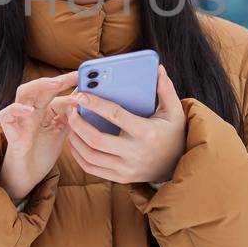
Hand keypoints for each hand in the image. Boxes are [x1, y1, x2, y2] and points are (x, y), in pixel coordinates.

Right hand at [0, 71, 78, 204]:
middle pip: (41, 86)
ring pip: (23, 92)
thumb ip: (72, 115)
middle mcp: (31, 108)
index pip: (55, 89)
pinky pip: (6, 114)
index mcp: (44, 107)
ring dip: (39, 86)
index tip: (86, 76)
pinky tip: (30, 111)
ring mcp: (19, 117)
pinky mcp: (9, 130)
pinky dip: (16, 109)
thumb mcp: (63, 130)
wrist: (29, 174)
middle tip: (75, 76)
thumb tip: (86, 98)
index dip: (69, 83)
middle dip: (58, 79)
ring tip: (55, 84)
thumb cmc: (43, 151)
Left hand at [65, 66, 186, 186]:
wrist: (177, 165)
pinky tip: (75, 141)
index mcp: (146, 133)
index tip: (80, 95)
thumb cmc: (172, 134)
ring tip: (70, 123)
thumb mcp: (174, 111)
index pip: (115, 116)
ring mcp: (126, 168)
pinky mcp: (120, 178)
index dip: (95, 104)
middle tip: (70, 109)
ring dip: (74, 139)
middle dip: (77, 123)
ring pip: (90, 156)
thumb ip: (166, 89)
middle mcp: (135, 153)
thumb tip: (158, 68)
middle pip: (96, 140)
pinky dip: (79, 155)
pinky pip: (92, 168)